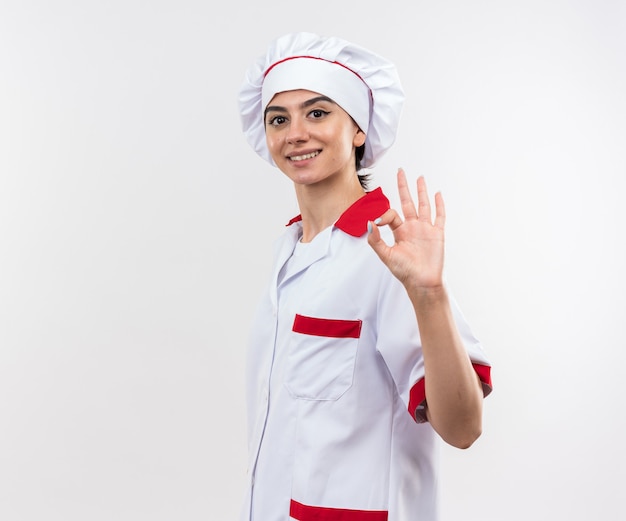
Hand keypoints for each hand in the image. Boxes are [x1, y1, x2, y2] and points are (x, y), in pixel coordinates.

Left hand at [367, 169, 444, 290]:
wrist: (422, 282)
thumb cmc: (404, 271)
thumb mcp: (386, 255)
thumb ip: (376, 240)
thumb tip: (369, 222)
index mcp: (399, 231)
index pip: (392, 214)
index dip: (384, 214)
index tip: (379, 221)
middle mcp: (412, 227)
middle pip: (407, 202)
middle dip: (403, 187)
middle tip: (401, 171)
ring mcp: (425, 229)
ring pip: (423, 205)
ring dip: (422, 191)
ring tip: (420, 177)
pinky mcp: (437, 233)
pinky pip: (439, 216)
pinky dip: (439, 205)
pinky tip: (437, 194)